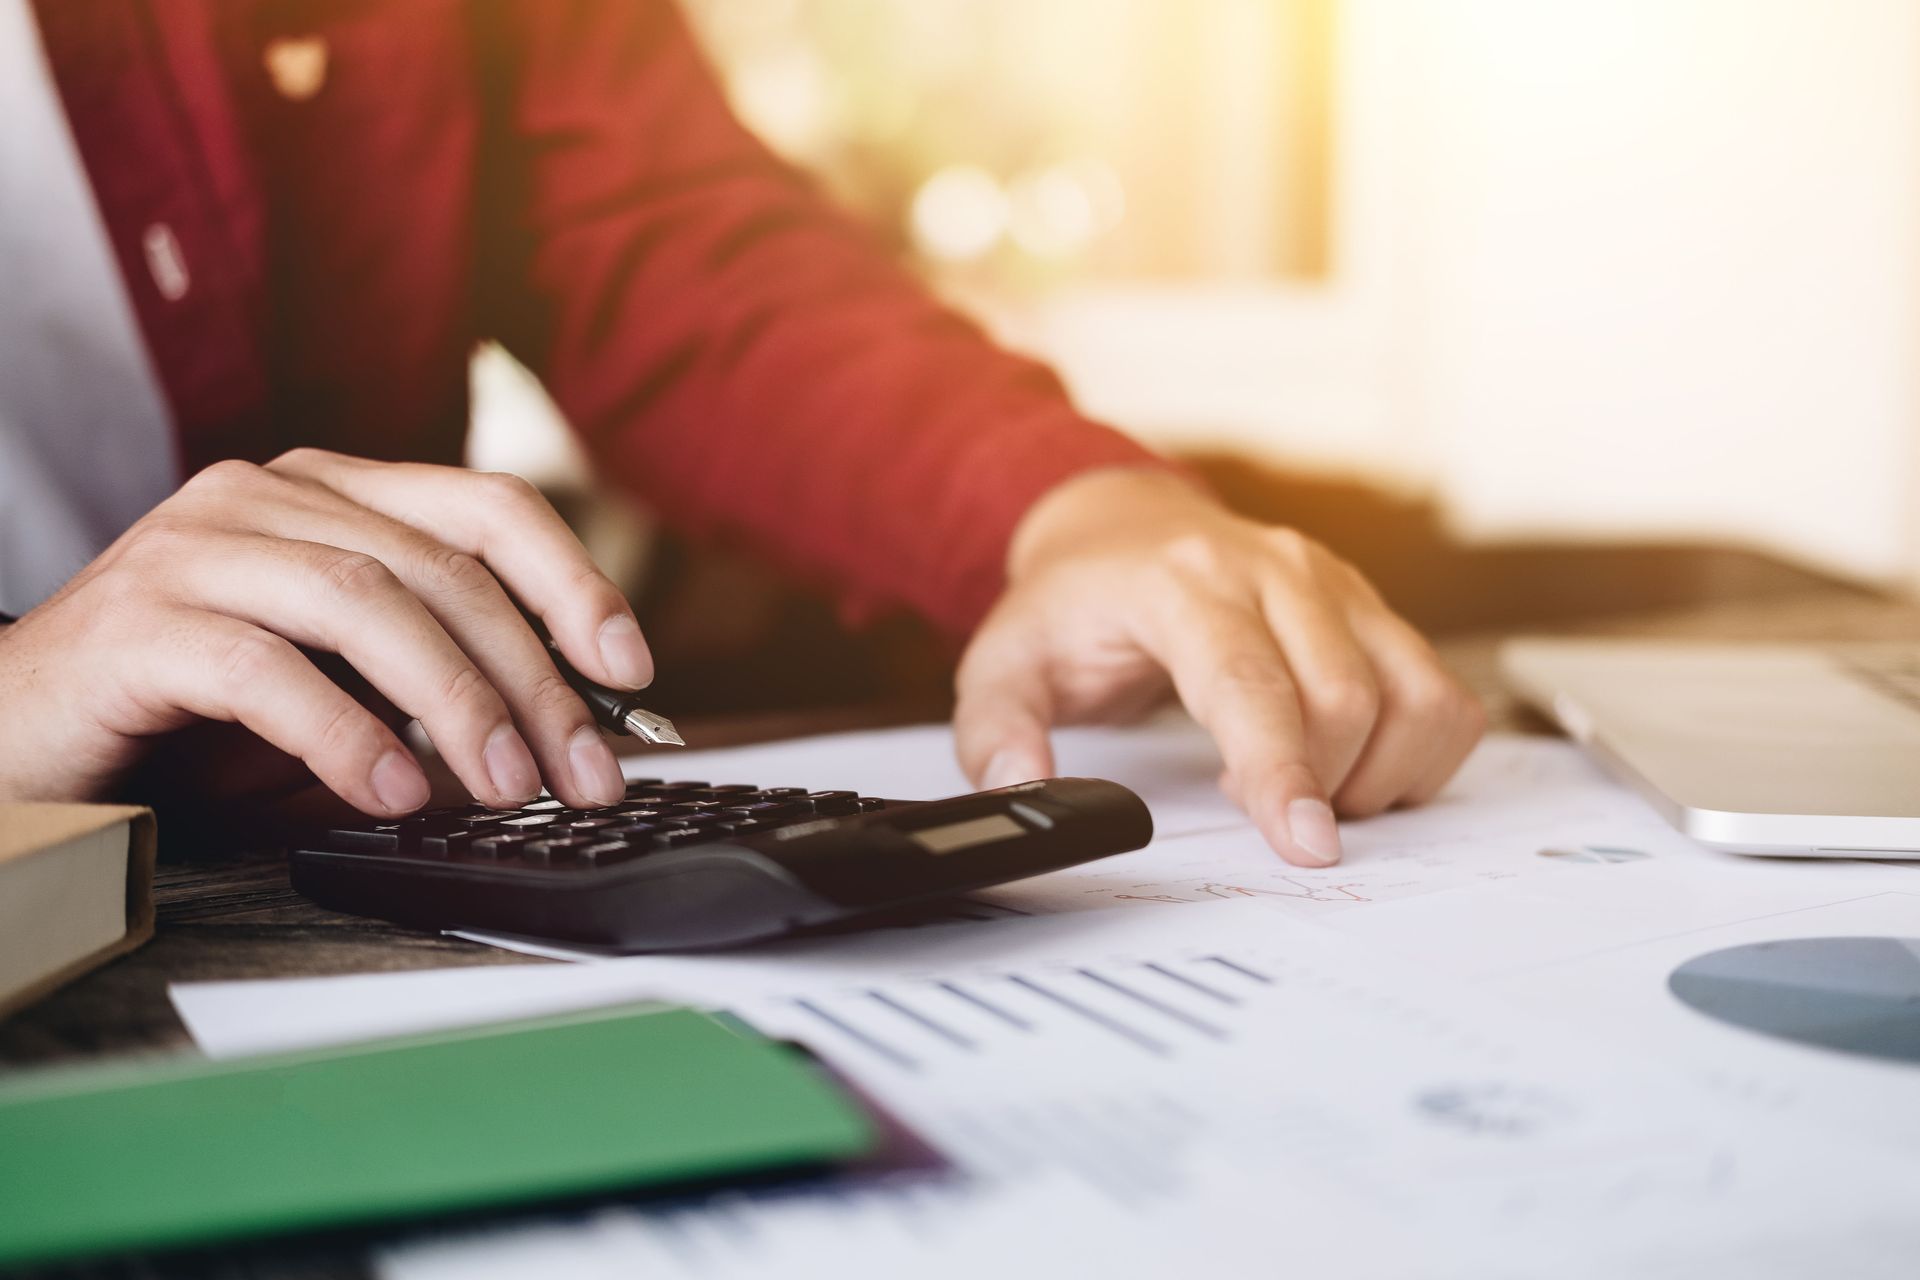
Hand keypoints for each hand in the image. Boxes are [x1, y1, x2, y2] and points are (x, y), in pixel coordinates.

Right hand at [0, 450, 651, 815]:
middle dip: (533, 678)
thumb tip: (562, 734)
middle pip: (442, 568)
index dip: (574, 583)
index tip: (632, 670)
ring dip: (457, 704)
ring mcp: (198, 547)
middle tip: (584, 774)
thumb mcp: (344, 690)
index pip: (487, 508)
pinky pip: (268, 670)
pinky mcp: (138, 621)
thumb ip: (434, 687)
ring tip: (505, 788)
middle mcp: (269, 497)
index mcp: (332, 494)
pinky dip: (346, 735)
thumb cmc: (194, 719)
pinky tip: (392, 795)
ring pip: (368, 603)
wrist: (19, 740)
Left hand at [954, 468, 1484, 865]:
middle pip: (1344, 701)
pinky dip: (1418, 755)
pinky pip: (1443, 697)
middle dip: (1318, 785)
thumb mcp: (1003, 662)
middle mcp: (1277, 569)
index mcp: (1184, 582)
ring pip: (1413, 698)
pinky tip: (1350, 767)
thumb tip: (1021, 785)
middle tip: (1257, 807)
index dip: (1283, 769)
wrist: (1126, 532)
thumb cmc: (1076, 607)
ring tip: (1301, 785)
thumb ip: (995, 729)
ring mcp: (1338, 584)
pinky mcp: (1375, 609)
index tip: (1306, 845)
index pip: (1252, 682)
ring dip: (1375, 776)